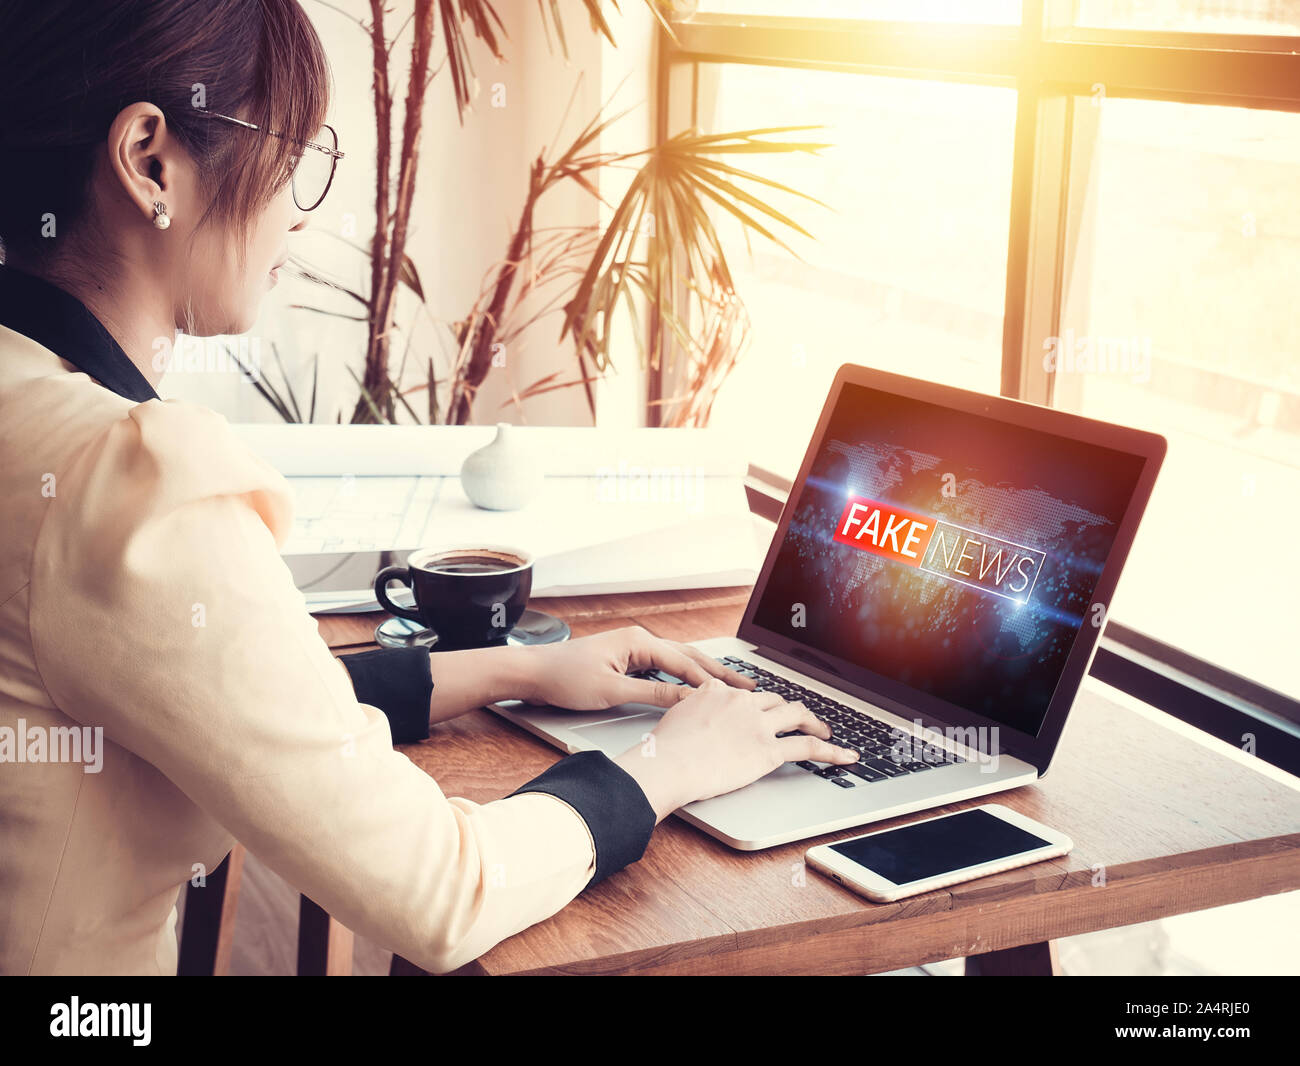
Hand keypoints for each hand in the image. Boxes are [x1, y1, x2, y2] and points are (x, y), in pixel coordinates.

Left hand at [516, 625, 756, 710]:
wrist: (532, 673)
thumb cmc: (565, 678)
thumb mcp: (612, 691)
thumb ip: (653, 695)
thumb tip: (688, 701)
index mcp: (638, 642)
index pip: (685, 663)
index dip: (712, 681)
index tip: (736, 695)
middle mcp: (639, 640)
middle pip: (688, 657)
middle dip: (718, 673)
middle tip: (747, 686)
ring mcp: (634, 649)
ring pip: (678, 661)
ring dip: (703, 674)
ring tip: (730, 686)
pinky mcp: (627, 660)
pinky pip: (663, 668)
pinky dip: (683, 678)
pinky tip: (694, 689)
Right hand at [614, 678, 859, 819]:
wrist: (667, 763)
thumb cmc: (662, 749)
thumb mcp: (674, 717)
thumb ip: (692, 712)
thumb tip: (694, 721)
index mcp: (716, 690)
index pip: (744, 693)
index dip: (757, 704)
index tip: (763, 711)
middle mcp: (740, 701)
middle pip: (775, 699)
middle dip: (791, 709)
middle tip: (799, 719)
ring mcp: (757, 724)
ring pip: (797, 714)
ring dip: (815, 722)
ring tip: (825, 731)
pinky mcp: (768, 750)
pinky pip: (808, 747)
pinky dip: (831, 752)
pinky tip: (844, 757)